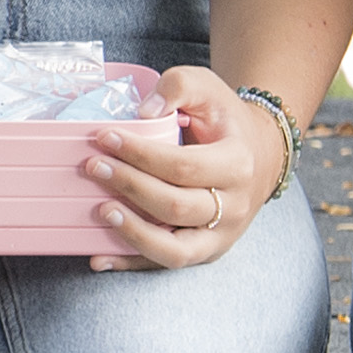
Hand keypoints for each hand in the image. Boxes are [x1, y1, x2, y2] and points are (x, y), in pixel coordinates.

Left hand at [80, 66, 281, 272]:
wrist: (259, 155)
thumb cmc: (225, 121)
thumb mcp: (208, 88)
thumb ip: (178, 87)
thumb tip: (144, 112)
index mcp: (237, 164)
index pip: (183, 166)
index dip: (140, 154)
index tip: (105, 138)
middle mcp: (234, 206)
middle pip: (175, 205)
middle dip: (129, 186)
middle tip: (93, 167)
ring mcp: (221, 236)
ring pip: (175, 249)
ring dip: (132, 232)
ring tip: (100, 211)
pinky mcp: (206, 252)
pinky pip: (167, 265)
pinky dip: (132, 263)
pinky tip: (100, 257)